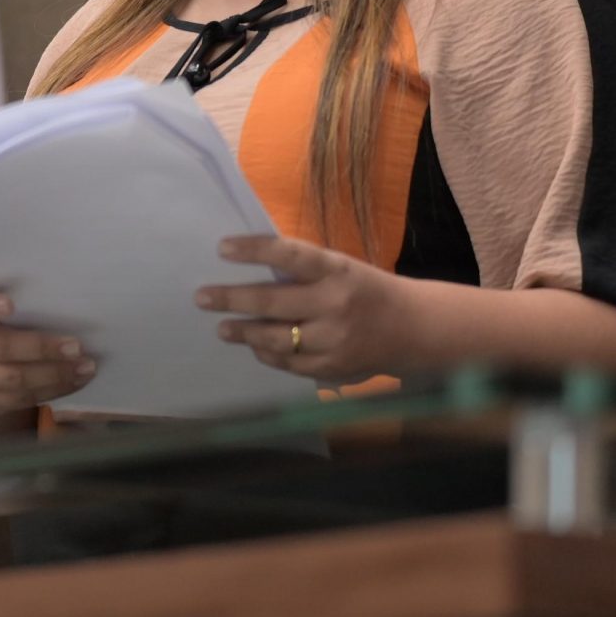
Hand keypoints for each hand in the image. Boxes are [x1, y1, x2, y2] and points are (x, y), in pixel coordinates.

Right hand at [0, 285, 95, 421]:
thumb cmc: (9, 322)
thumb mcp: (13, 306)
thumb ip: (30, 299)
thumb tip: (76, 295)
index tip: (11, 305)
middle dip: (40, 348)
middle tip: (75, 346)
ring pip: (13, 379)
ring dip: (54, 374)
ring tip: (85, 367)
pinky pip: (22, 398)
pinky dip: (54, 390)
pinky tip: (76, 381)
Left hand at [197, 235, 412, 386]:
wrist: (413, 328)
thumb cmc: (367, 290)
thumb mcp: (342, 268)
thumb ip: (304, 270)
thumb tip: (250, 267)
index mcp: (338, 271)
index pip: (290, 255)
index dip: (254, 250)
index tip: (222, 248)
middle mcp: (335, 305)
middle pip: (272, 302)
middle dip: (231, 299)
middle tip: (202, 297)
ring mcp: (333, 340)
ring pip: (275, 338)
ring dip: (243, 332)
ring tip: (223, 327)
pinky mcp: (332, 368)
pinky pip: (288, 363)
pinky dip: (267, 354)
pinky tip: (254, 345)